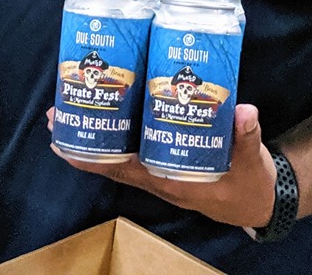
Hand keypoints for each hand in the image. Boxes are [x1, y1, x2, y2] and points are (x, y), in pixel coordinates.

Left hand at [47, 103, 276, 227]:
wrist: (258, 201)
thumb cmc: (249, 184)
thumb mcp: (251, 160)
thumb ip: (246, 135)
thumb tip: (245, 111)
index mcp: (171, 179)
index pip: (123, 168)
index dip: (92, 157)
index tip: (62, 142)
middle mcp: (158, 177)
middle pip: (109, 161)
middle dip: (80, 141)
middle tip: (53, 115)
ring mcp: (159, 172)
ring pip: (116, 157)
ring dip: (91, 137)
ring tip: (66, 112)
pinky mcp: (164, 163)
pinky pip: (130, 152)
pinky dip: (112, 138)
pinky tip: (105, 116)